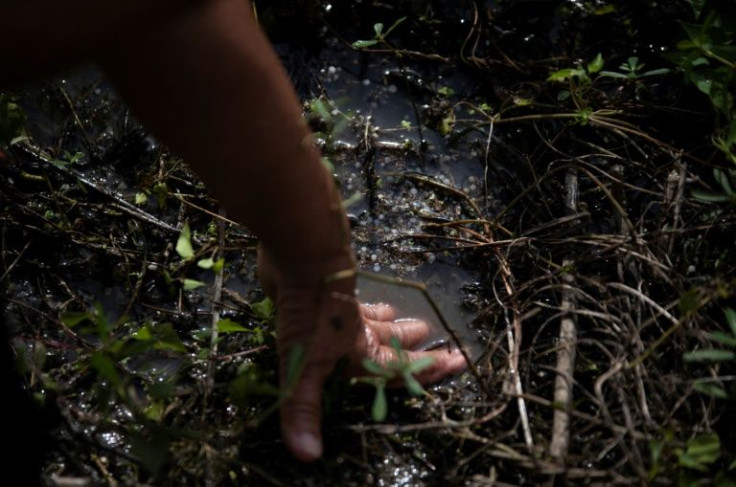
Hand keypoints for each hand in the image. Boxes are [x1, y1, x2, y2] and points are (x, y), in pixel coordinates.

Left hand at [257, 248, 467, 461]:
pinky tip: (355, 299)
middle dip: (412, 343)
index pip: (400, 367)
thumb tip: (308, 457)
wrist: (303, 251)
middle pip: (390, 340)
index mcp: (362, 350)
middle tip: (431, 335)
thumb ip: (304, 408)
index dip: (428, 370)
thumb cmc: (313, 311)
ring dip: (387, 321)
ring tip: (399, 316)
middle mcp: (356, 329)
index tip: (458, 362)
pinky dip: (357, 302)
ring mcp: (340, 307)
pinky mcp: (322, 290)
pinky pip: (347, 301)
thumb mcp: (307, 363)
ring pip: (370, 317)